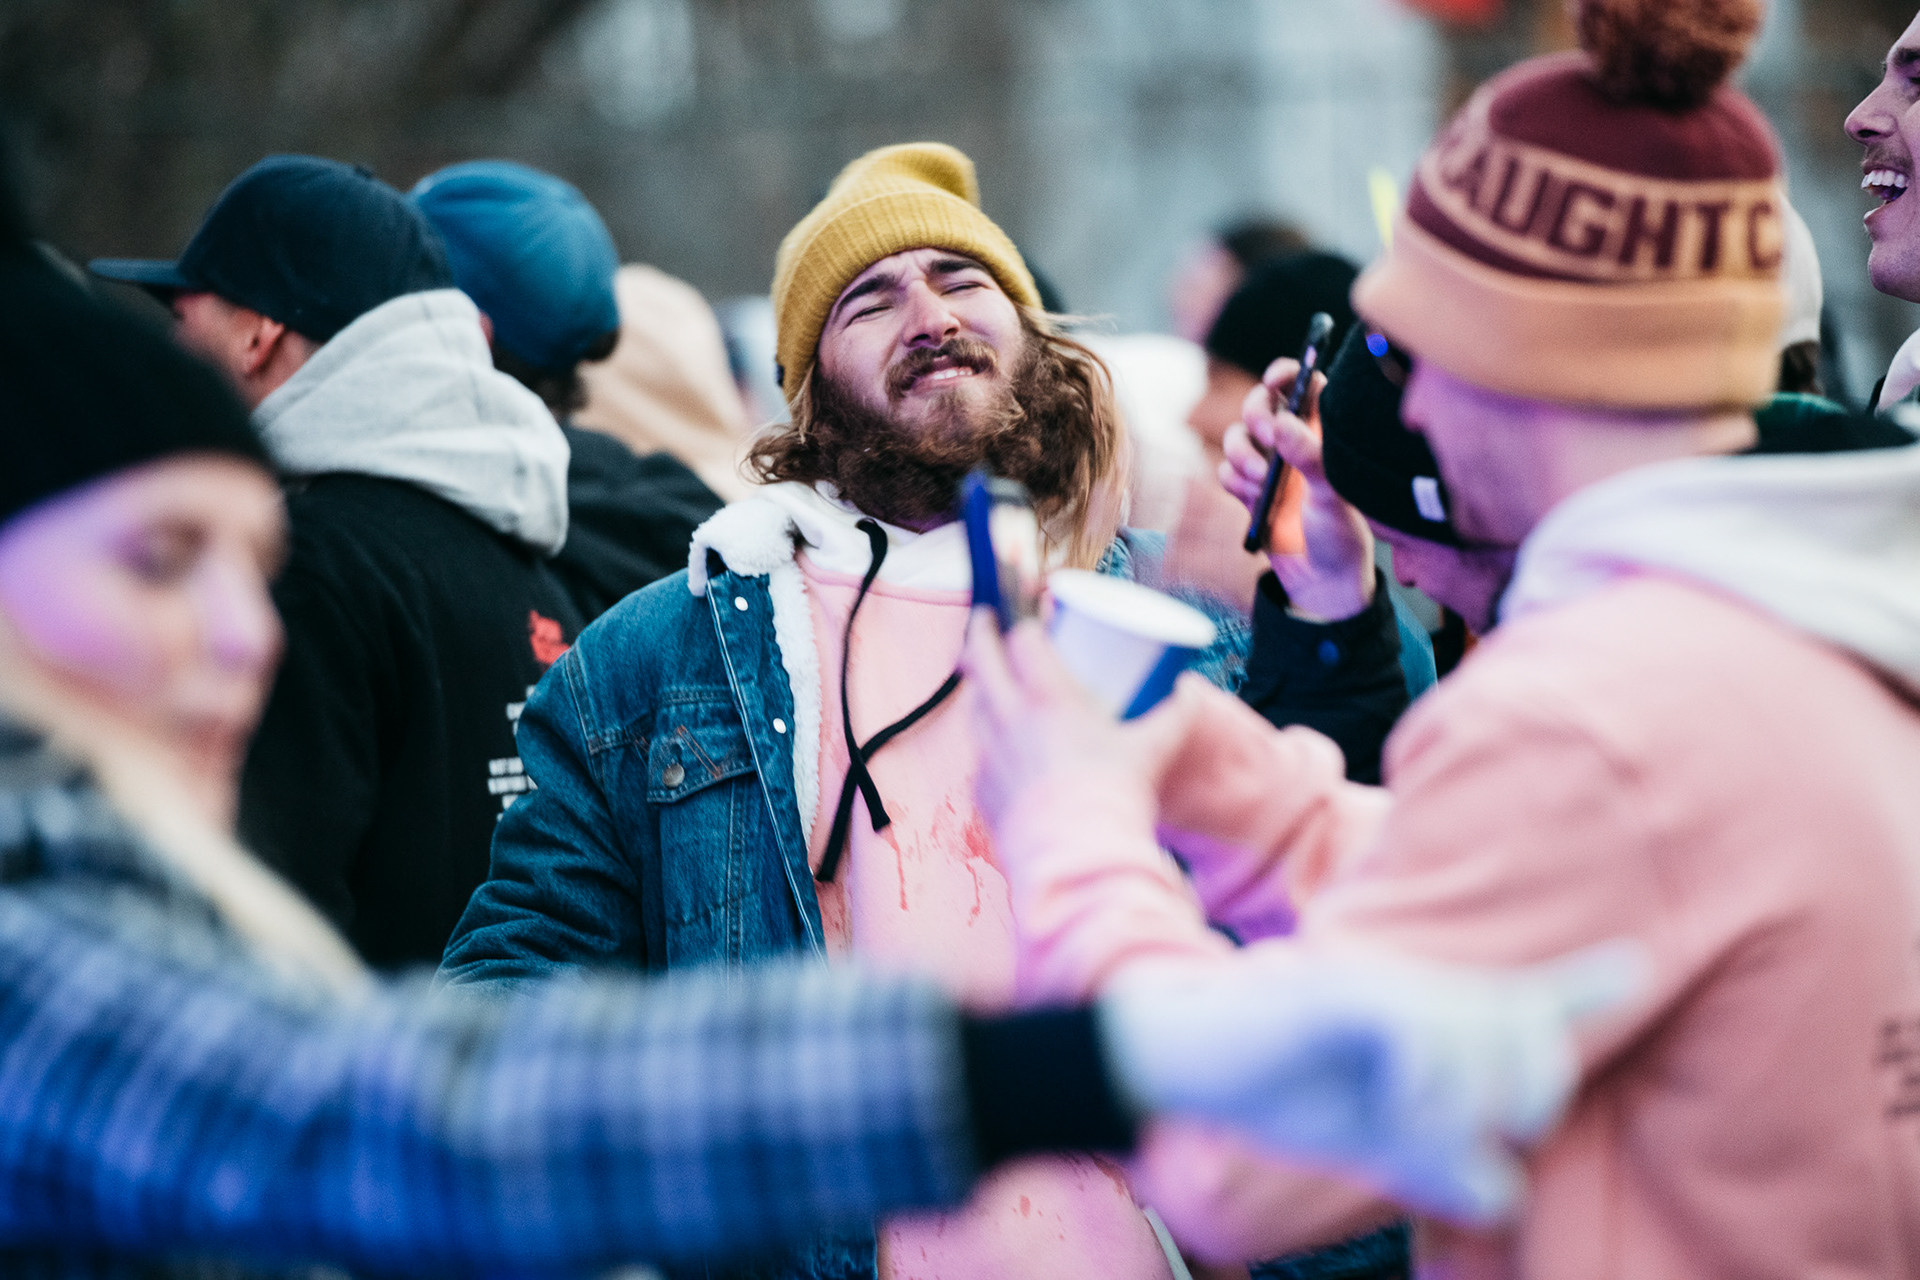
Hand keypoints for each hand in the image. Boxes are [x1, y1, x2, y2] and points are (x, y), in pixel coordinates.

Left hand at [962, 610, 1202, 836]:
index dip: (1025, 623)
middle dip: (980, 634)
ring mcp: (990, 754)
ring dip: (979, 685)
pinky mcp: (982, 790)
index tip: (1028, 615)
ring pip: (973, 705)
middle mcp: (1009, 719)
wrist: (1078, 858)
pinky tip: (999, 744)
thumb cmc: (1115, 799)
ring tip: (988, 678)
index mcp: (1048, 699)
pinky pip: (978, 754)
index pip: (1025, 642)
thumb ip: (1175, 718)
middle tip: (984, 621)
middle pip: (981, 660)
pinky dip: (986, 740)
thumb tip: (1192, 693)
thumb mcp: (1151, 751)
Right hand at [1100, 940, 1648, 1227]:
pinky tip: (1385, 1105)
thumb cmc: (1272, 1093)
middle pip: (1527, 1036)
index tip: (1634, 965)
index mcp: (1430, 1019)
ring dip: (1453, 1117)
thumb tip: (1504, 1191)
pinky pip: (1424, 1045)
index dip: (1585, 985)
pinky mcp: (1349, 992)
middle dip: (1521, 1101)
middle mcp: (1421, 990)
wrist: (1183, 1063)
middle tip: (1467, 1145)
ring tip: (1405, 1136)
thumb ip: (1438, 1161)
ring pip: (1480, 1049)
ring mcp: (1388, 984)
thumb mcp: (1369, 1142)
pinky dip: (1417, 1097)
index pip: (1523, 1000)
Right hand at [1219, 358, 1375, 620]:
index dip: (1287, 373)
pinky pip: (1225, 471)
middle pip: (1261, 405)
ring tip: (1260, 482)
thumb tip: (1283, 424)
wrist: (1320, 581)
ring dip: (1241, 455)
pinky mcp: (1247, 492)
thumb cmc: (1340, 535)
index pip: (1305, 386)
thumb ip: (1310, 457)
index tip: (1274, 380)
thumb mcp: (1333, 496)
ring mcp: (1268, 468)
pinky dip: (1233, 482)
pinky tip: (1253, 500)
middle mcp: (1293, 445)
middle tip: (1265, 437)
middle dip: (1254, 416)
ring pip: (1236, 438)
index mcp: (1322, 435)